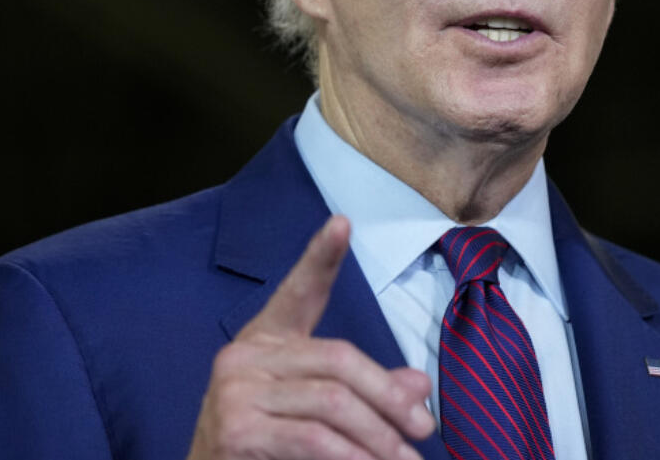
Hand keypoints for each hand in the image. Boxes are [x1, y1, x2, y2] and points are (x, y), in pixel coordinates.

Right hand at [186, 216, 434, 459]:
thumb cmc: (267, 448)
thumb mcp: (316, 411)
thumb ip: (366, 393)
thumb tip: (418, 386)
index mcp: (265, 340)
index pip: (298, 291)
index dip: (321, 257)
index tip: (342, 222)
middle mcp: (244, 356)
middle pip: (339, 359)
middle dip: (390, 398)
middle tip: (425, 429)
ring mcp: (235, 391)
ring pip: (333, 402)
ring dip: (379, 438)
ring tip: (407, 459)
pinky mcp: (236, 430)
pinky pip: (313, 439)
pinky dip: (351, 457)